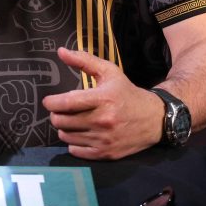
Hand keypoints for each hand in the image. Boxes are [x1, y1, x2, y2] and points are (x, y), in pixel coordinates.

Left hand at [42, 47, 164, 159]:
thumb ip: (84, 60)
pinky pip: (75, 151)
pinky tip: (80, 134)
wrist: (156, 118)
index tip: (49, 101)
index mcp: (103, 99)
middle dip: (56, 114)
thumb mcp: (109, 72)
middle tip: (62, 111)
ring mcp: (105, 139)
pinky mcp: (107, 153)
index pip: (66, 103)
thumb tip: (60, 51)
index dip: (51, 102)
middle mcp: (103, 120)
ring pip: (66, 136)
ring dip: (64, 128)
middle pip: (61, 121)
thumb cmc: (127, 93)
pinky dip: (73, 143)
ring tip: (73, 121)